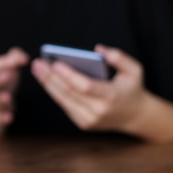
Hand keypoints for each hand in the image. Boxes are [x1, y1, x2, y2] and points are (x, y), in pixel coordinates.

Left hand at [31, 44, 145, 132]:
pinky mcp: (82, 123)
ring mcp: (89, 120)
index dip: (69, 75)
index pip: (86, 86)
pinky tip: (44, 78)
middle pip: (69, 92)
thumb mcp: (134, 70)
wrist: (134, 116)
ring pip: (63, 100)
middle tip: (38, 63)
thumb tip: (98, 49)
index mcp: (112, 96)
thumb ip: (119, 57)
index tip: (55, 63)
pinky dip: (53, 91)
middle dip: (51, 77)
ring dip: (47, 84)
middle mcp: (99, 111)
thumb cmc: (130, 88)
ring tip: (37, 69)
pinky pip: (64, 105)